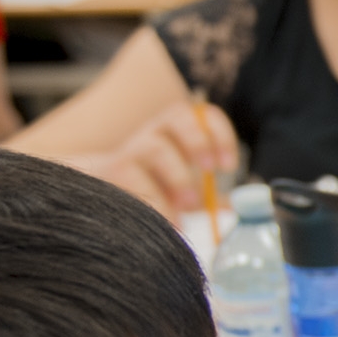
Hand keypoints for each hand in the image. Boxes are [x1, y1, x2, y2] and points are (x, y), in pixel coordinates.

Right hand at [88, 97, 241, 216]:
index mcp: (177, 132)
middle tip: (209, 172)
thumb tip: (239, 208)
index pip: (203, 115)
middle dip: (198, 142)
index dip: (220, 134)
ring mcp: (130, 148)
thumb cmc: (149, 188)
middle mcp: (154, 132)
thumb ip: (210, 197)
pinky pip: (131, 177)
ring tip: (187, 207)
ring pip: (155, 147)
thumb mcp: (183, 191)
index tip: (228, 167)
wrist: (97, 193)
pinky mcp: (109, 170)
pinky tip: (164, 221)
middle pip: (179, 116)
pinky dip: (152, 200)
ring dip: (177, 177)